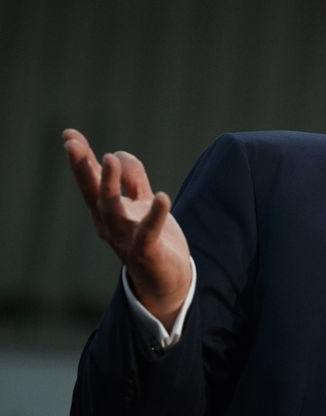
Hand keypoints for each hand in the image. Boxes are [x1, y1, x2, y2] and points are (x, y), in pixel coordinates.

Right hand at [62, 128, 191, 330]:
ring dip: (110, 183)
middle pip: (93, 193)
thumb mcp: (139, 205)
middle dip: (83, 167)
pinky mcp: (148, 252)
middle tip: (72, 143)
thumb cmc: (149, 239)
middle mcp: (110, 224)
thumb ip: (132, 180)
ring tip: (110, 157)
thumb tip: (118, 154)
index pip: (90, 182)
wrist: (166, 280)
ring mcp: (126, 239)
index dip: (81, 158)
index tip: (69, 134)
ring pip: (113, 209)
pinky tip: (161, 197)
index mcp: (107, 212)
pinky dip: (155, 215)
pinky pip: (149, 232)